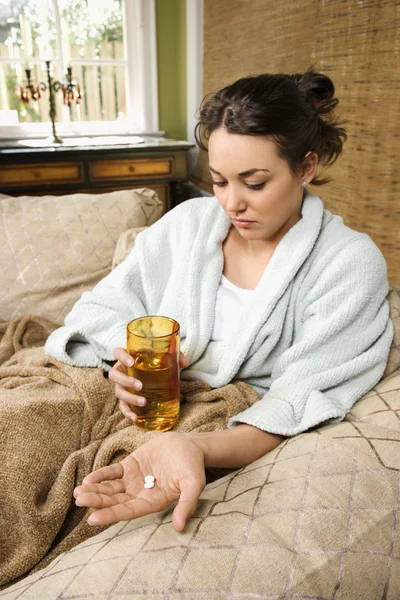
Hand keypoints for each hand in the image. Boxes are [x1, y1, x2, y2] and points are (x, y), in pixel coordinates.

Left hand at [73, 432, 205, 531]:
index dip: (111, 515)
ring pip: (110, 488)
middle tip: (79, 501)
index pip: (128, 511)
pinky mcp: (130, 465)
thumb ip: (186, 505)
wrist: (190, 445)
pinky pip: (112, 472)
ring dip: (95, 491)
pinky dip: (101, 475)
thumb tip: (180, 528)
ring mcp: (133, 480)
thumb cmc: (193, 467)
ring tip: (78, 492)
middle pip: (115, 501)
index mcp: (153, 502)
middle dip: (97, 501)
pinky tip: (89, 479)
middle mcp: (140, 494)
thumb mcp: (194, 485)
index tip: (92, 519)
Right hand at [109, 348, 188, 421]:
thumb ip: (174, 356)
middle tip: (140, 385)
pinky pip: (122, 406)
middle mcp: (121, 371)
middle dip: (126, 381)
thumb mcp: (164, 357)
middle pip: (114, 375)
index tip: (131, 361)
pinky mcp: (125, 398)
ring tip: (144, 402)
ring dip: (129, 398)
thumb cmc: (155, 362)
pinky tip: (135, 418)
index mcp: (127, 357)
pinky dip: (127, 412)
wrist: (151, 374)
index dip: (121, 356)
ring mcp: (121, 385)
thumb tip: (185, 363)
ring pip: (118, 392)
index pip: (118, 352)